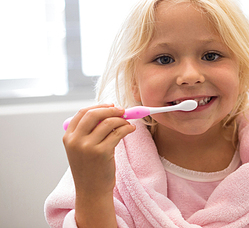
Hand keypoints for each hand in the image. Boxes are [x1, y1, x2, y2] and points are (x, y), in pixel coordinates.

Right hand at [63, 104, 135, 226]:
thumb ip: (89, 131)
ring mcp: (87, 146)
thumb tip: (109, 111)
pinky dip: (127, 128)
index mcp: (68, 137)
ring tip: (128, 123)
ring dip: (122, 120)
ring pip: (109, 122)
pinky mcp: (102, 152)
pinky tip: (131, 129)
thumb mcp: (81, 149)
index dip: (99, 106)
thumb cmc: (90, 168)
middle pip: (94, 114)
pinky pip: (118, 133)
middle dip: (111, 110)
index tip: (111, 106)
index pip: (82, 113)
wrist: (92, 191)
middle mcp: (75, 140)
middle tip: (122, 111)